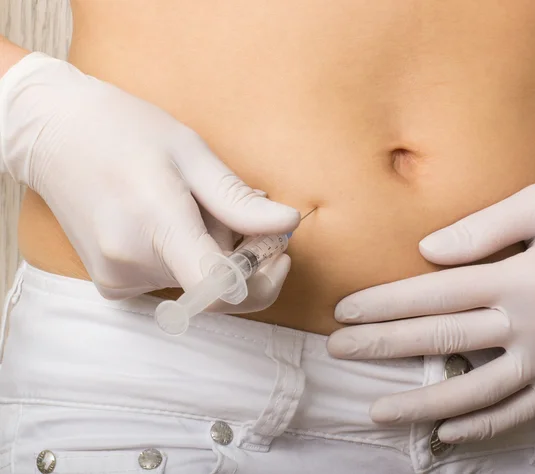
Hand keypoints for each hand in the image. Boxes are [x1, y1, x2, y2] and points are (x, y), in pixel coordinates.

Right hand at [0, 52, 299, 305]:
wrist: (52, 134)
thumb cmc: (124, 132)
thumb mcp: (191, 153)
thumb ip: (238, 200)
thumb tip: (287, 225)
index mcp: (156, 224)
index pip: (220, 289)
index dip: (262, 282)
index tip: (278, 254)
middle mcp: (132, 263)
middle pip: (215, 283)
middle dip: (238, 252)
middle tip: (235, 206)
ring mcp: (118, 278)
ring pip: (195, 282)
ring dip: (211, 251)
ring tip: (193, 205)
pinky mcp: (112, 284)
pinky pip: (172, 279)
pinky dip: (187, 257)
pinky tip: (175, 219)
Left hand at [328, 182, 534, 442]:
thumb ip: (486, 226)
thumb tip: (427, 251)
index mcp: (522, 277)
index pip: (434, 293)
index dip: (385, 302)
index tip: (346, 311)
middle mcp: (532, 324)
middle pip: (441, 339)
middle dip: (382, 345)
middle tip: (338, 351)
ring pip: (474, 391)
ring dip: (420, 403)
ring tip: (376, 410)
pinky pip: (520, 413)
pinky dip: (482, 426)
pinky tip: (446, 432)